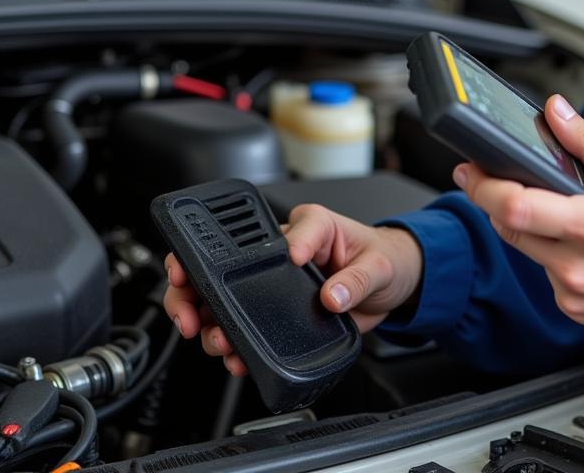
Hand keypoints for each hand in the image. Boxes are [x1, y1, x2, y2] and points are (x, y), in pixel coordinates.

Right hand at [162, 206, 423, 374]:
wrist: (393, 285)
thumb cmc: (383, 258)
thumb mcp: (378, 265)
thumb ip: (357, 279)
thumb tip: (332, 295)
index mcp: (307, 227)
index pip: (268, 231)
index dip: (241, 248)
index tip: (239, 269)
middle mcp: (284, 252)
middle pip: (225, 262)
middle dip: (196, 284)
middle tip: (190, 307)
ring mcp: (276, 283)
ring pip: (224, 297)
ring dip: (208, 320)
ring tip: (214, 339)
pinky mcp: (277, 312)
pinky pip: (244, 326)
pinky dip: (232, 344)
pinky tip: (232, 356)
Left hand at [453, 95, 583, 342]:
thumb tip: (558, 114)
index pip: (516, 208)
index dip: (483, 186)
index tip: (470, 169)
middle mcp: (577, 266)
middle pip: (508, 229)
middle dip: (493, 199)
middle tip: (489, 176)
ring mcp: (574, 293)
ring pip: (526, 250)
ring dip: (528, 226)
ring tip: (559, 210)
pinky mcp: (576, 310)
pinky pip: (545, 272)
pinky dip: (550, 252)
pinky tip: (579, 243)